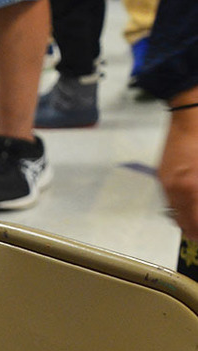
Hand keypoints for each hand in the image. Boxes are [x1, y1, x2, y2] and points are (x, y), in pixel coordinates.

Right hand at [159, 88, 197, 239]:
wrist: (191, 114)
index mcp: (192, 186)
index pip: (195, 222)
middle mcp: (176, 188)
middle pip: (184, 223)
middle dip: (195, 230)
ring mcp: (167, 182)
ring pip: (176, 214)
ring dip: (188, 220)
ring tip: (196, 222)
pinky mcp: (163, 176)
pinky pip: (171, 201)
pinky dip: (181, 208)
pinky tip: (190, 205)